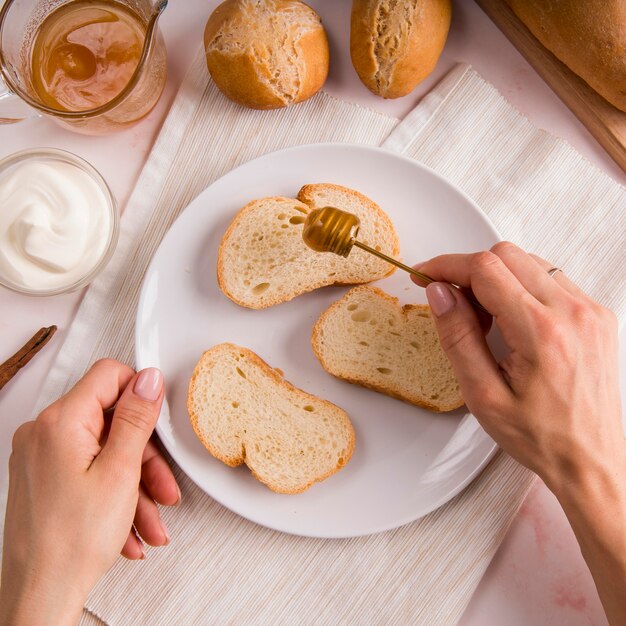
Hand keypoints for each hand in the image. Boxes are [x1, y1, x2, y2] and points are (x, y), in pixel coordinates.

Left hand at [0, 360, 179, 625]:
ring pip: (103, 452)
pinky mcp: (43, 477)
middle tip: (162, 487)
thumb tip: (147, 379)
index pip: (108, 376)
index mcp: (60, 422)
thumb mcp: (120, 472)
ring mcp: (40, 457)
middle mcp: (43, 433)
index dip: (140, 393)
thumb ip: (136, 419)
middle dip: (144, 457)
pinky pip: (88, 471)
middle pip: (110, 421)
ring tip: (151, 521)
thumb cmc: (71, 542)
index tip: (158, 420)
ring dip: (134, 485)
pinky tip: (129, 527)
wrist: (39, 595)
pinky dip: (114, 494)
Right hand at [415, 242, 622, 488]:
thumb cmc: (541, 437)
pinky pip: (550, 278)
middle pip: (506, 254)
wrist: (591, 461)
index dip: (447, 266)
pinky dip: (521, 287)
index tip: (426, 274)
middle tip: (452, 301)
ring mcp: (590, 311)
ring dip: (496, 278)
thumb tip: (439, 293)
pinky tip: (511, 319)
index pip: (485, 269)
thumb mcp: (482, 395)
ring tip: (483, 318)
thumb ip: (458, 337)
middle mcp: (572, 312)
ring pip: (529, 262)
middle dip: (469, 270)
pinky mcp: (596, 315)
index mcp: (542, 332)